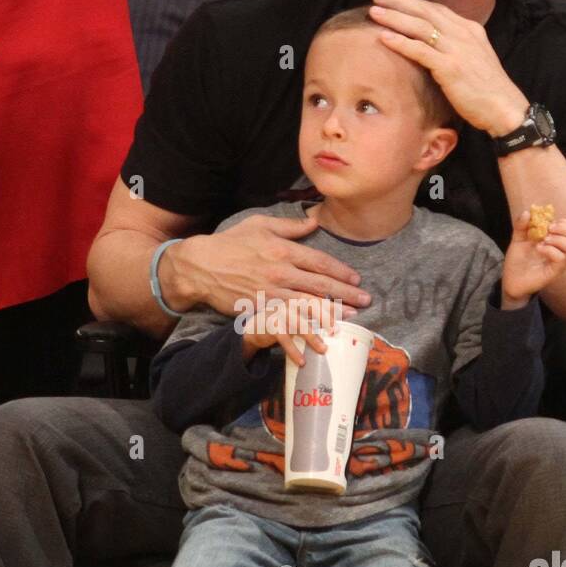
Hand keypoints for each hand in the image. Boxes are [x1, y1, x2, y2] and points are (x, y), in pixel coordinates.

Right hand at [162, 212, 371, 316]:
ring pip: (306, 306)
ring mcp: (270, 293)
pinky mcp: (259, 309)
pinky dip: (299, 335)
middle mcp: (280, 272)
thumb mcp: (260, 225)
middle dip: (345, 295)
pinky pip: (285, 323)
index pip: (320, 262)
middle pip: (320, 285)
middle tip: (365, 302)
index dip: (341, 272)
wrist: (201, 266)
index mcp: (283, 250)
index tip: (356, 279)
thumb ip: (289, 226)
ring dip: (329, 314)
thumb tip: (314, 222)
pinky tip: (311, 344)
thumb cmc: (230, 243)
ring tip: (348, 320)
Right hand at [241, 296, 342, 367]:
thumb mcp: (303, 312)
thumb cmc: (288, 319)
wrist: (257, 326)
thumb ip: (320, 312)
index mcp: (302, 293)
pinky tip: (302, 361)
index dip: (337, 303)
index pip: (322, 295)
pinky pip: (283, 338)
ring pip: (297, 322)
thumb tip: (351, 316)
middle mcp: (291, 299)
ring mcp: (279, 311)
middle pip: (311, 304)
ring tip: (323, 350)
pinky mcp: (270, 325)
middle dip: (327, 316)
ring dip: (311, 337)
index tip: (353, 313)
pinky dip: (293, 350)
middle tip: (338, 330)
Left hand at [369, 0, 528, 135]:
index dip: (412, 2)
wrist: (505, 108)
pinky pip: (420, 50)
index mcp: (469, 29)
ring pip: (420, 26)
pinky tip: (383, 37)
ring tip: (374, 12)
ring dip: (395, 18)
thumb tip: (435, 46)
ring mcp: (457, 49)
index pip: (436, 8)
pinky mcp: (450, 68)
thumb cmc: (487, 90)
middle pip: (425, 11)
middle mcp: (463, 33)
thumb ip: (456, 47)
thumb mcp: (473, 59)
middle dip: (399, 3)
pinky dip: (400, 42)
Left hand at [501, 211, 565, 304]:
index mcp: (556, 242)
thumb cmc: (517, 261)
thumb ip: (521, 225)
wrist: (510, 280)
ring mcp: (559, 263)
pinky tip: (539, 249)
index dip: (564, 223)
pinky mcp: (554, 272)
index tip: (548, 222)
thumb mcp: (518, 239)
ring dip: (559, 240)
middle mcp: (561, 252)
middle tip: (548, 230)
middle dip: (565, 229)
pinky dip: (550, 250)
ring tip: (544, 241)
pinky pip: (561, 258)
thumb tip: (527, 212)